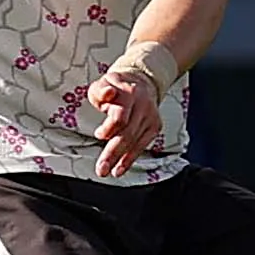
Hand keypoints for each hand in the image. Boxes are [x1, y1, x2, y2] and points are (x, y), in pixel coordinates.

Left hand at [87, 65, 164, 179]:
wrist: (140, 82)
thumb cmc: (116, 87)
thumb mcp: (102, 83)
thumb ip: (100, 90)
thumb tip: (107, 94)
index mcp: (129, 94)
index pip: (121, 116)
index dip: (109, 128)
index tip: (99, 134)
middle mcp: (143, 106)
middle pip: (128, 133)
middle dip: (113, 153)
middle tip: (102, 168)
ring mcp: (151, 117)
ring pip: (135, 142)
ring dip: (121, 159)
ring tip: (108, 171)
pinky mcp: (155, 127)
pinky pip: (142, 146)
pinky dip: (130, 158)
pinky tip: (121, 168)